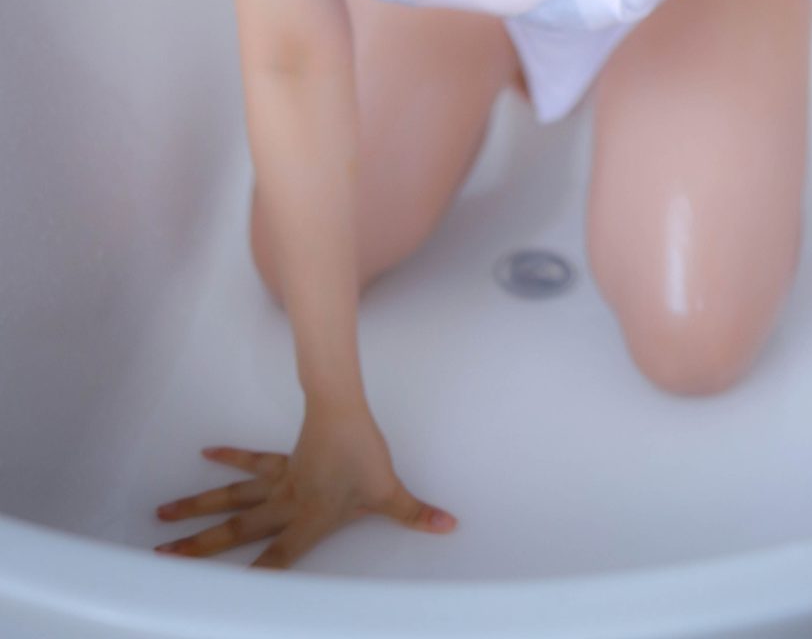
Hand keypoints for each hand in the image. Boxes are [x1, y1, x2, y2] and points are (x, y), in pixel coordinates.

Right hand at [153, 400, 457, 568]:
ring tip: (162, 516)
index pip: (275, 561)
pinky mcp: (281, 461)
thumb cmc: (363, 455)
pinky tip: (206, 454)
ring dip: (198, 507)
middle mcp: (283, 505)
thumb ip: (414, 515)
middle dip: (199, 549)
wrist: (344, 409)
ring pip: (231, 499)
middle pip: (235, 531)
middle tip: (162, 559)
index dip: (251, 582)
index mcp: (306, 521)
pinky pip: (251, 463)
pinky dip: (229, 458)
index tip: (215, 602)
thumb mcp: (389, 493)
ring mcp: (278, 482)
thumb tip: (448, 526)